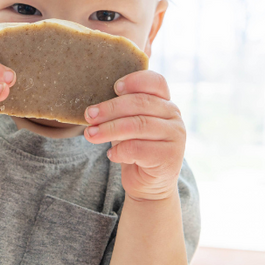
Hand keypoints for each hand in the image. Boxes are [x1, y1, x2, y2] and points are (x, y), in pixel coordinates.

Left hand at [83, 70, 185, 201]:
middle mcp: (173, 116)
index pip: (156, 82)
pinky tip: (111, 155)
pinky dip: (119, 151)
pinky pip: (137, 149)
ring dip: (108, 129)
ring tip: (90, 135)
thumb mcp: (127, 124)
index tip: (114, 87)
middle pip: (140, 103)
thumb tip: (93, 108)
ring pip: (137, 125)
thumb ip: (120, 111)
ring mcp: (175, 136)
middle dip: (110, 109)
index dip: (135, 80)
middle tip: (89, 115)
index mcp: (164, 102)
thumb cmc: (134, 146)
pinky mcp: (169, 157)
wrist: (149, 184)